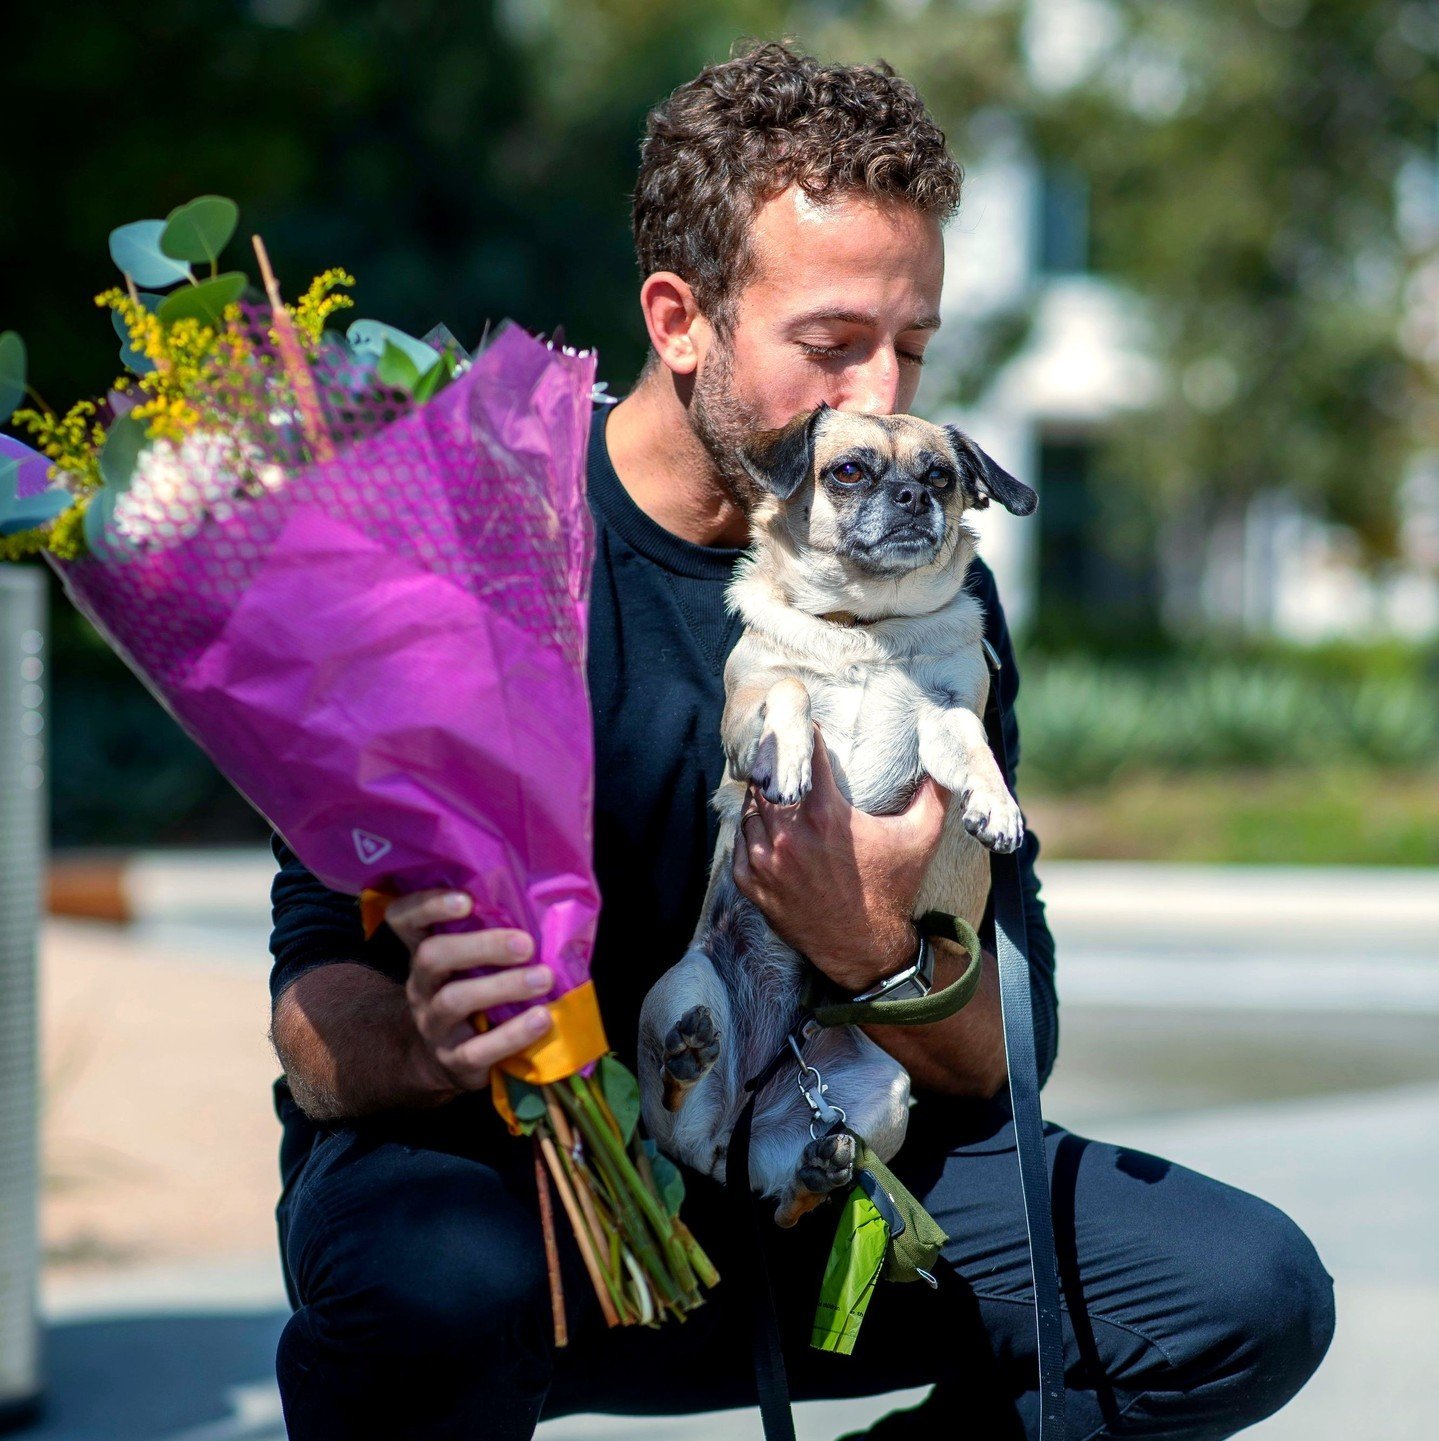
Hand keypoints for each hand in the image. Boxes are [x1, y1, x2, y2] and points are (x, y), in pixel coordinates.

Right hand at [384, 890, 552, 1090]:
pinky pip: (476, 1050)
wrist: (456, 1059)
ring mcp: (433, 1024)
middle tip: (526, 944)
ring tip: (544, 979)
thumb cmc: (482, 992)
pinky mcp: (453, 1061)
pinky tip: (542, 1019)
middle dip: (481, 946)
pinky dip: (513, 1034)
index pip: (403, 918)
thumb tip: (552, 907)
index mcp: (427, 951)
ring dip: (503, 986)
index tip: (466, 900)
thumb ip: (498, 935)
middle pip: (432, 956)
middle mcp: (422, 985)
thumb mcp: (479, 963)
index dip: (426, 905)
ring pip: (453, 1000)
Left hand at [731, 725, 948, 992]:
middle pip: (768, 779)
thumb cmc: (892, 890)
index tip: (810, 730)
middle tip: (787, 761)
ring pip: (749, 810)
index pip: (804, 755)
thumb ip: (936, 793)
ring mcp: (766, 860)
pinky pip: (738, 843)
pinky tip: (764, 830)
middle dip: (778, 768)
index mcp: (826, 815)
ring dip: (761, 800)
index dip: (807, 737)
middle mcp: (789, 834)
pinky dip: (748, 833)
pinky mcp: (752, 885)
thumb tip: (946, 758)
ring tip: (776, 795)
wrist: (866, 948)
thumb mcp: (922, 838)